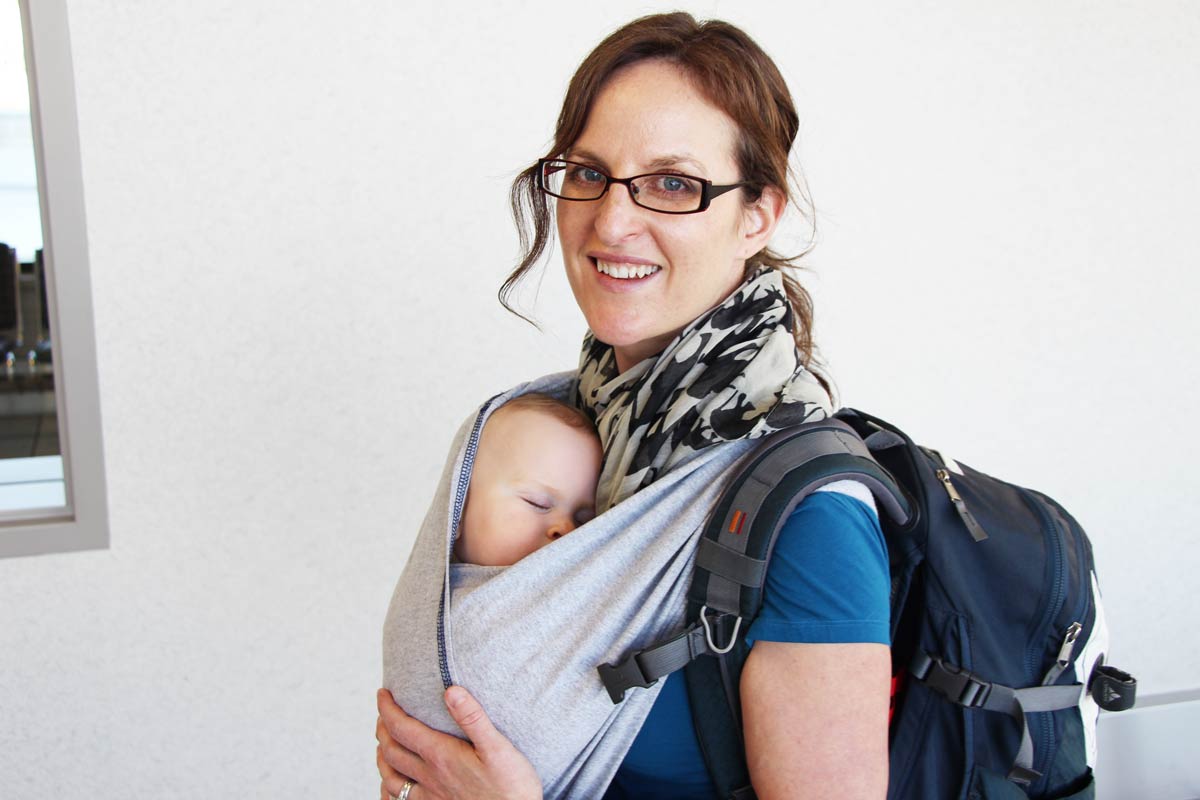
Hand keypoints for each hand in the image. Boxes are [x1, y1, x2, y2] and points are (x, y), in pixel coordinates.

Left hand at [376, 686, 542, 799]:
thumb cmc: (511, 786)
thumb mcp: (498, 747)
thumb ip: (473, 718)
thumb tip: (451, 691)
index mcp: (441, 756)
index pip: (401, 728)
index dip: (387, 708)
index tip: (382, 693)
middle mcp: (430, 777)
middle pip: (391, 750)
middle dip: (382, 728)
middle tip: (383, 713)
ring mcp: (430, 796)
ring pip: (390, 777)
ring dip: (382, 757)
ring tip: (383, 744)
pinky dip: (388, 789)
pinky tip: (390, 785)